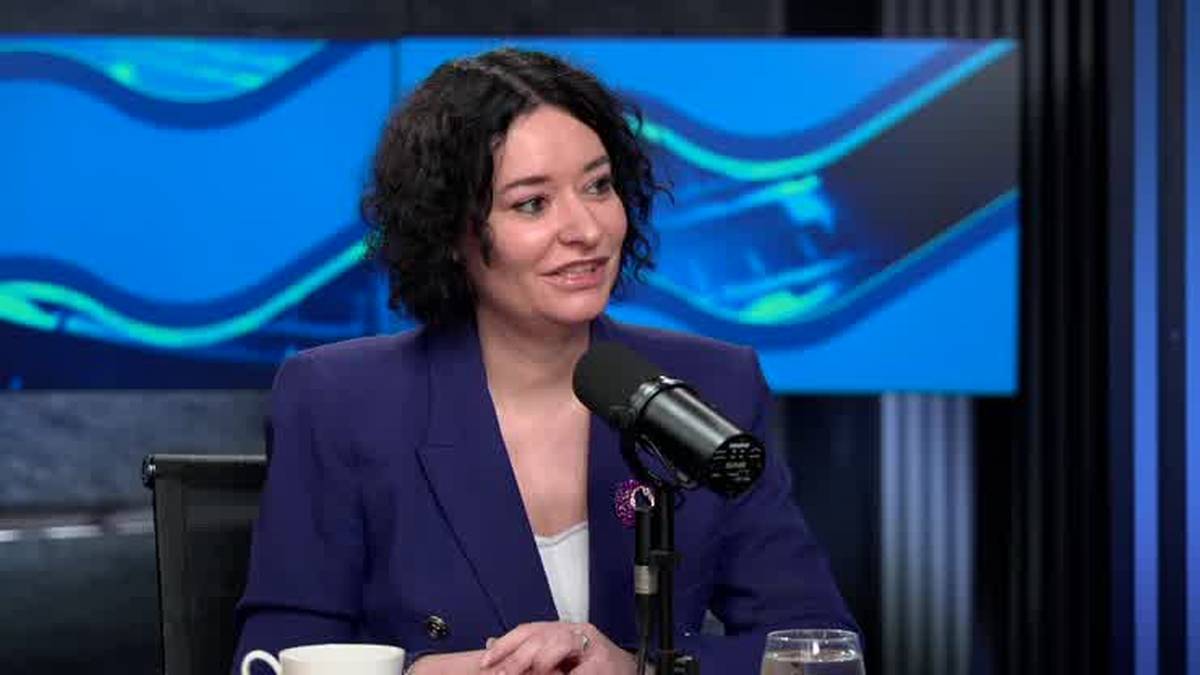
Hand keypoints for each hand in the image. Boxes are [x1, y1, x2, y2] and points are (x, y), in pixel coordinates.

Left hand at [479, 621, 634, 674]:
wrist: (631, 674)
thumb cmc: (597, 670)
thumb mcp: (559, 662)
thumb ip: (532, 657)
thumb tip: (493, 650)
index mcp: (564, 630)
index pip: (528, 629)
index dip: (505, 644)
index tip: (487, 661)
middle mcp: (578, 632)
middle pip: (538, 637)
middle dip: (515, 659)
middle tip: (500, 674)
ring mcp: (592, 647)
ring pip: (555, 645)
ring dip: (539, 663)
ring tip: (534, 674)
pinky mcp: (602, 663)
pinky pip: (575, 671)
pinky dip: (558, 674)